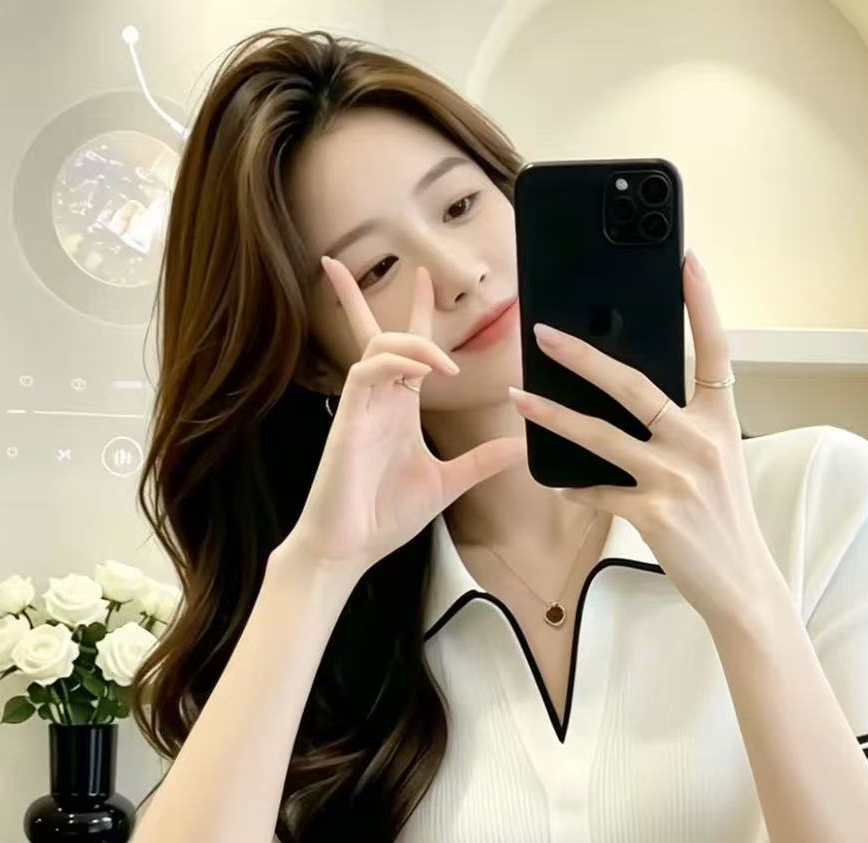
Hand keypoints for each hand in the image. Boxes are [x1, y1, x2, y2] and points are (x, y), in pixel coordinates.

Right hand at [287, 258, 526, 586]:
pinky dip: (395, 362)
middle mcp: (379, 402)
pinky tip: (421, 372)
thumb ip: (481, 462)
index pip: (409, 350)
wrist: (350, 548)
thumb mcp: (447, 484)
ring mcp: (362, 409)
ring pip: (379, 346)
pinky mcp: (348, 421)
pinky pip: (366, 371)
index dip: (418, 313)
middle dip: (386, 299)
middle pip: (379, 333)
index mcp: (400, 411)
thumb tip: (519, 446)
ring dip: (414, 342)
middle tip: (416, 271)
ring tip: (444, 364)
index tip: (427, 280)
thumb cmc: (385, 517)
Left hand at [507, 248, 778, 630]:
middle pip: (634, 384)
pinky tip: (554, 480)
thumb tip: (633, 396)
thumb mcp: (717, 462)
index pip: (715, 349)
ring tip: (519, 397)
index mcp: (720, 421)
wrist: (740, 583)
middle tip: (544, 332)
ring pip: (601, 435)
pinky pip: (599, 492)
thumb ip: (683, 427)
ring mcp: (676, 477)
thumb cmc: (723, 520)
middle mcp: (700, 442)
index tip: (687, 258)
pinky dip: (575, 487)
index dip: (702, 302)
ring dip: (554, 414)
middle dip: (583, 355)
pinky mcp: (654, 514)